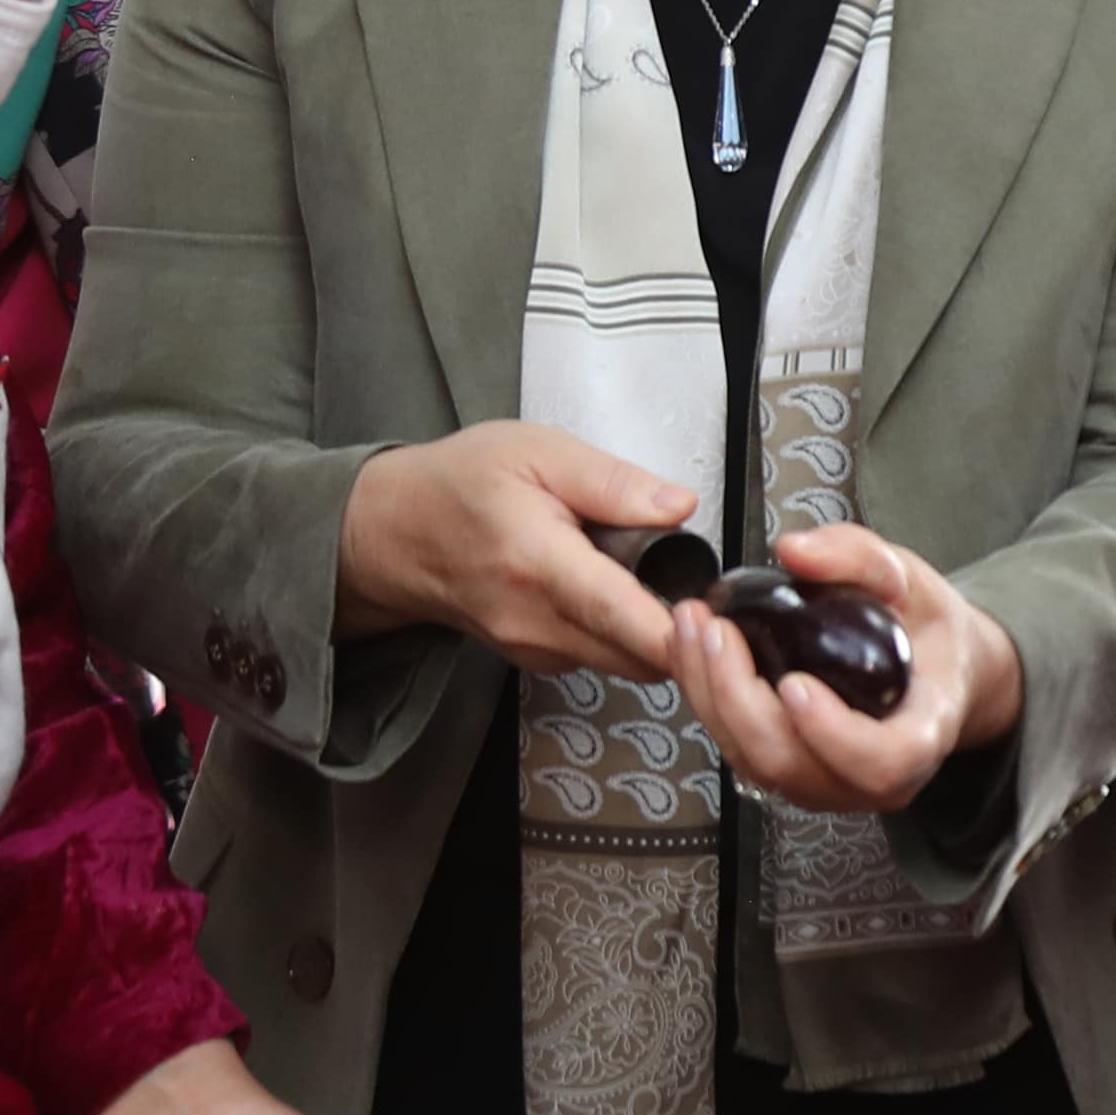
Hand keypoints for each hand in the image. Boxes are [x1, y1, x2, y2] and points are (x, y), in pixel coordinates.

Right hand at [337, 424, 689, 682]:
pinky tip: (615, 593)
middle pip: (638, 657)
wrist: (396, 532)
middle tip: (703, 588)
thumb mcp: (538, 451)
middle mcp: (535, 621)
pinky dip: (623, 634)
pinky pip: (601, 658)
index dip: (677, 629)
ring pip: (625, 663)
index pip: (618, 614)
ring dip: (653, 634)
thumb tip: (678, 505)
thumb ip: (612, 481)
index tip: (719, 623)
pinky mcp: (536, 660)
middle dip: (683, 632)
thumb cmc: (461, 484)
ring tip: (654, 580)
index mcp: (538, 563)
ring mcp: (533, 649)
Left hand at [668, 520, 1026, 818]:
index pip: (882, 762)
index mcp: (921, 733)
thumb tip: (796, 551)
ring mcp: (825, 783)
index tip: (796, 684)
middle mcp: (871, 777)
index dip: (832, 734)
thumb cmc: (925, 633)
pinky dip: (706, 700)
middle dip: (739, 698)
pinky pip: (737, 750)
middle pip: (792, 765)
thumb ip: (859, 557)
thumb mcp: (910, 579)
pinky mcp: (788, 772)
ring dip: (710, 697)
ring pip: (754, 763)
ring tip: (692, 627)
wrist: (931, 670)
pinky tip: (692, 649)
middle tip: (717, 631)